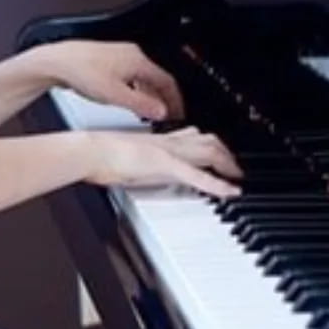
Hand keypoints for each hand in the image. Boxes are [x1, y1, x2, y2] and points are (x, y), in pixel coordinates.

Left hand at [43, 40, 183, 120]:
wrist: (57, 61)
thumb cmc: (81, 72)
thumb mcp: (115, 95)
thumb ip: (141, 105)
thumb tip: (160, 112)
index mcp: (138, 60)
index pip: (167, 81)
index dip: (175, 100)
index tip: (178, 113)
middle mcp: (130, 55)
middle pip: (155, 79)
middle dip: (162, 99)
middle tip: (164, 116)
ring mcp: (118, 56)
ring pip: (141, 77)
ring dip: (147, 95)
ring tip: (147, 112)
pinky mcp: (106, 61)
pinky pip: (129, 76)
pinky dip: (134, 90)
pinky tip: (127, 101)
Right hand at [85, 127, 241, 197]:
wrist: (90, 150)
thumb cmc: (99, 154)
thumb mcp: (125, 156)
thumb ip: (140, 161)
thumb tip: (142, 170)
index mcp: (157, 140)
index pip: (191, 136)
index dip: (210, 143)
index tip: (220, 152)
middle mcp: (166, 142)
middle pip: (207, 141)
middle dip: (226, 154)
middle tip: (236, 168)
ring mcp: (167, 151)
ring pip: (208, 151)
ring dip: (228, 164)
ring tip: (238, 177)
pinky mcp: (165, 164)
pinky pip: (196, 175)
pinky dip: (216, 184)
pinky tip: (230, 192)